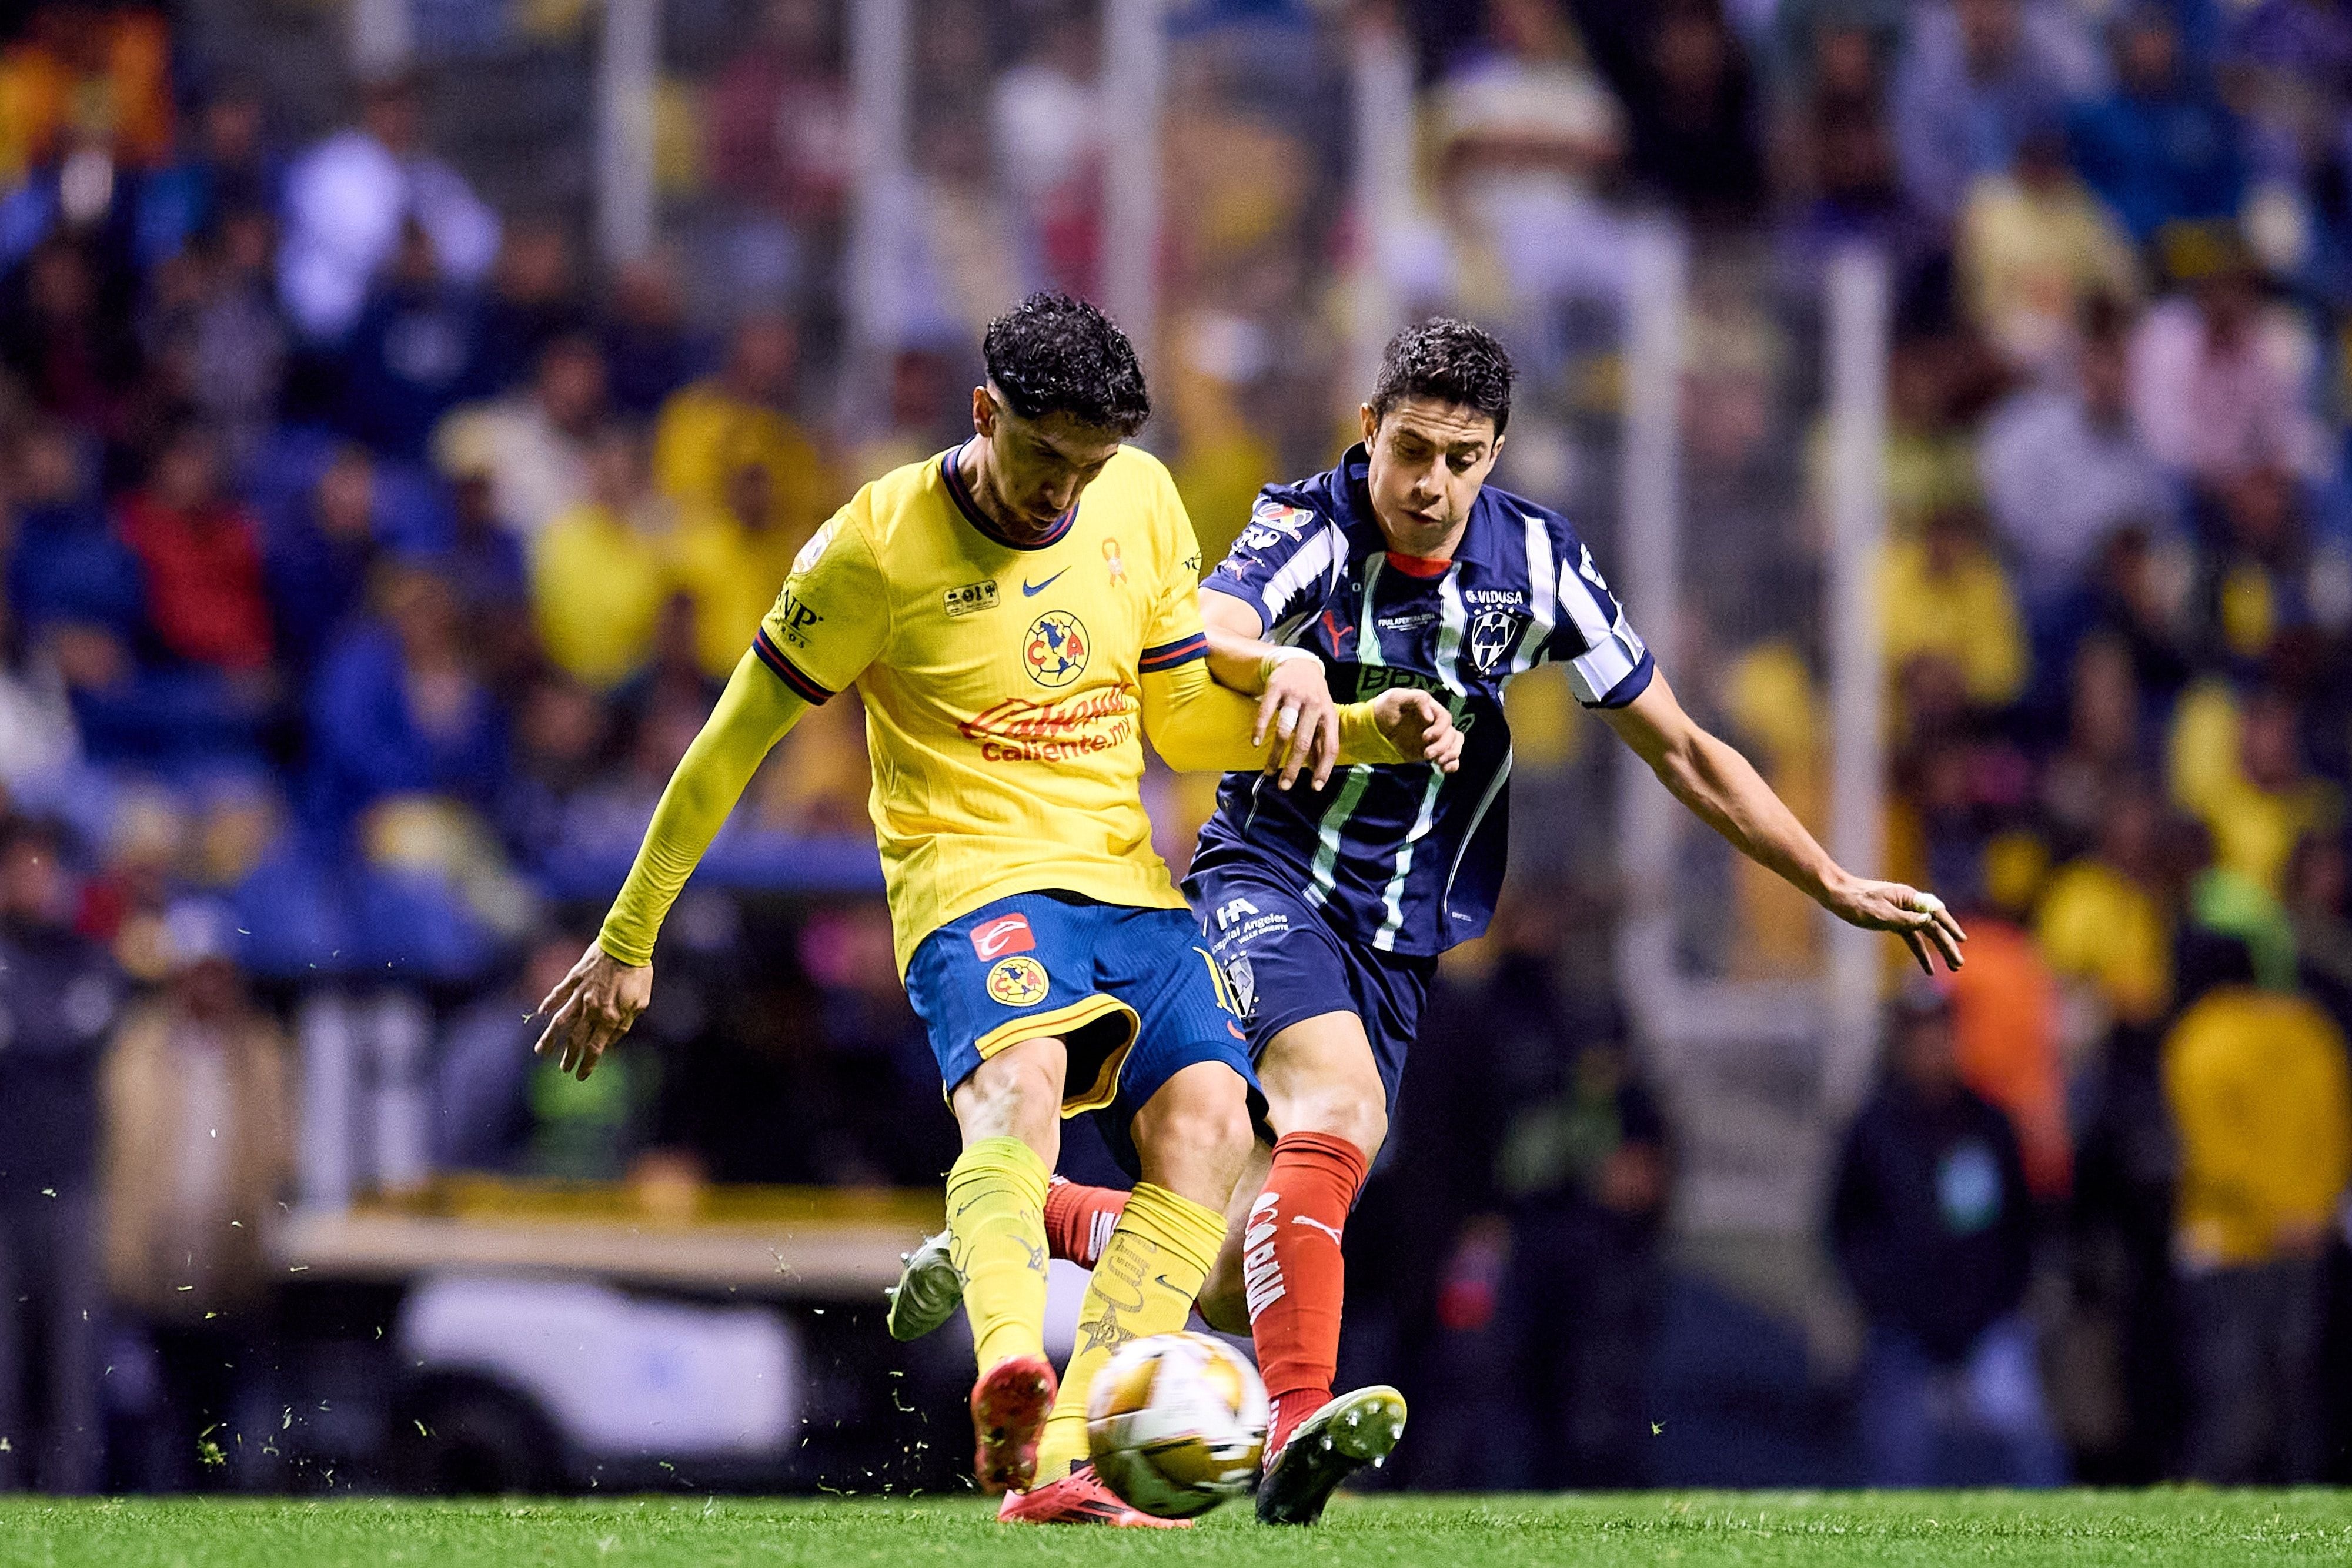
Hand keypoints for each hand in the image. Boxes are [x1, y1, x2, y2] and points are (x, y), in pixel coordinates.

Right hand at [533, 942, 653, 1079]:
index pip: (596, 1048)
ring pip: (560, 1021)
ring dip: (550, 1038)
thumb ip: (624, 1024)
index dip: (588, 1064)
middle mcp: (591, 1008)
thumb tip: (610, 1041)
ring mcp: (580, 993)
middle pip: (575, 1039)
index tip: (580, 1075)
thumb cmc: (638, 973)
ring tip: (541, 1051)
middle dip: (568, 1057)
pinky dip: (549, 1004)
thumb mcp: (640, 1003)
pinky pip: (558, 994)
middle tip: (563, 1068)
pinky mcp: (573, 979)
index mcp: (610, 1016)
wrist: (627, 944)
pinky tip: (542, 1013)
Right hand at [1255, 652, 1340, 790]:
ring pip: (1284, 730)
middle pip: (1303, 742)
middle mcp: (1314, 705)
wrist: (1300, 663)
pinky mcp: (1276, 687)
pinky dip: (1259, 729)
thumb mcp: (1323, 716)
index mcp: (1329, 715)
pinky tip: (1255, 743)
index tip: (1315, 787)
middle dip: (1294, 767)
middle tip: (1284, 786)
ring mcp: (1295, 696)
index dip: (1324, 768)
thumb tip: (1317, 771)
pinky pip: (1266, 711)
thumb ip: (1320, 741)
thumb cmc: (1313, 696)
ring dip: (1275, 754)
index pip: (1330, 746)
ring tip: (1269, 771)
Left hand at [1369, 689, 1464, 773]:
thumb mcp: (1396, 697)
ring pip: (1455, 745)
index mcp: (1431, 709)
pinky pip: (1452, 758)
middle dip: (1442, 746)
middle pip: (1451, 734)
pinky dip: (1453, 764)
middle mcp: (1436, 724)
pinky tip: (1444, 769)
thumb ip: (1417, 699)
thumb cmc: (1385, 709)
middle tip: (1426, 755)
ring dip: (1450, 754)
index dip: (1439, 729)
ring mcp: (1436, 738)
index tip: (1424, 738)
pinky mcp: (1433, 751)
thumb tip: (1431, 717)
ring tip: (1437, 762)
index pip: (1445, 718)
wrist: (1375, 729)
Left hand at [1824, 878, 1966, 974]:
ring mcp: (1902, 913)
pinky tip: (1927, 967)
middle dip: (1947, 945)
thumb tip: (1928, 922)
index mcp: (1909, 897)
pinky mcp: (1893, 921)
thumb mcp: (1881, 913)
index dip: (1950, 927)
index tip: (1961, 939)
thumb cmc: (1857, 902)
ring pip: (1925, 934)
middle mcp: (1909, 904)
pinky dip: (1920, 952)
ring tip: (1951, 967)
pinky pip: (1911, 938)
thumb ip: (1905, 919)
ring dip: (1938, 951)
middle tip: (1958, 964)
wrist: (1837, 894)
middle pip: (1933, 926)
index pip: (1936, 913)